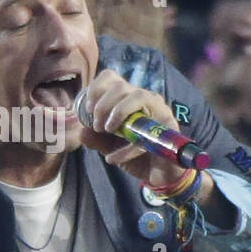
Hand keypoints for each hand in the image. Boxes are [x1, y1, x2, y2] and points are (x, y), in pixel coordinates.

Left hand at [78, 69, 183, 187]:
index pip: (110, 78)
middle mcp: (144, 98)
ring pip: (138, 96)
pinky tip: (113, 159)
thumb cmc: (134, 155)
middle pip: (121, 86)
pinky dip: (127, 147)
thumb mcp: (110, 146)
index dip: (96, 88)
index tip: (87, 108)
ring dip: (118, 112)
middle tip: (96, 125)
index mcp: (127, 98)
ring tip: (106, 131)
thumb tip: (81, 131)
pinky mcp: (169, 125)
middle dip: (103, 104)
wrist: (158, 174)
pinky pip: (148, 129)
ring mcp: (159, 109)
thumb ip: (95, 139)